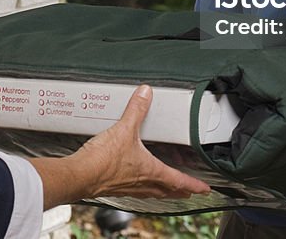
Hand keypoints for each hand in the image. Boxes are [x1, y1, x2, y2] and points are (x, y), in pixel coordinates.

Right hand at [74, 84, 211, 198]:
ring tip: (167, 189)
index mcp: (151, 171)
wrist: (81, 175)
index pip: (179, 180)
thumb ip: (136, 109)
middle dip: (181, 191)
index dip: (194, 184)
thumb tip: (145, 94)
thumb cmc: (103, 160)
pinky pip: (136, 191)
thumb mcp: (124, 128)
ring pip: (153, 192)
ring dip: (163, 191)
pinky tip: (137, 182)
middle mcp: (142, 182)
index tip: (204, 189)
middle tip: (189, 191)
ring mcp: (129, 187)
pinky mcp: (115, 188)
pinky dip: (143, 188)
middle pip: (168, 190)